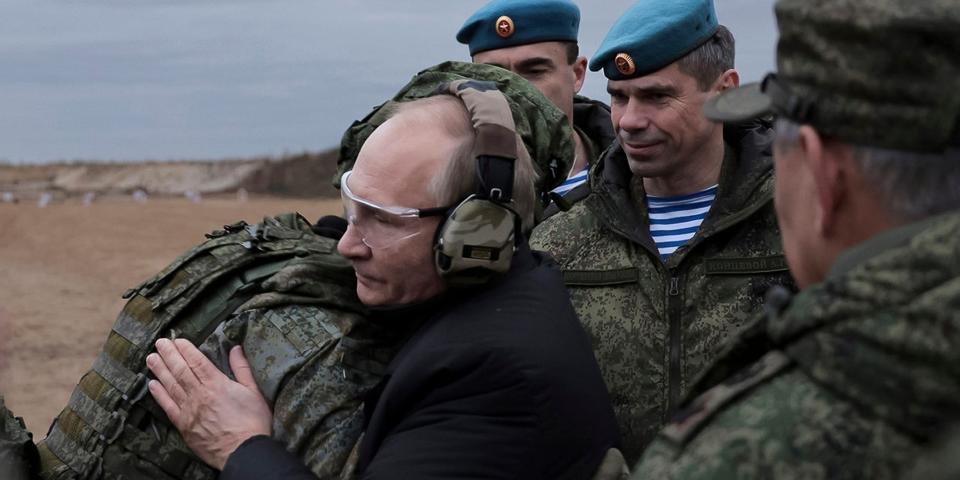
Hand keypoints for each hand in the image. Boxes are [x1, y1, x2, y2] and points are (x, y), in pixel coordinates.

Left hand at [146, 338, 272, 469]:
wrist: (243, 451)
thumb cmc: (252, 422)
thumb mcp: (254, 392)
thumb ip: (243, 369)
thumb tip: (236, 348)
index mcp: (217, 384)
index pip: (197, 361)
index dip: (186, 349)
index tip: (177, 340)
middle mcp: (200, 394)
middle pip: (181, 370)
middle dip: (169, 355)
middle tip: (159, 343)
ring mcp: (189, 410)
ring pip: (171, 385)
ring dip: (160, 370)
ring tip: (151, 358)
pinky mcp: (184, 425)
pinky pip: (168, 407)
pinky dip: (159, 395)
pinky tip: (152, 385)